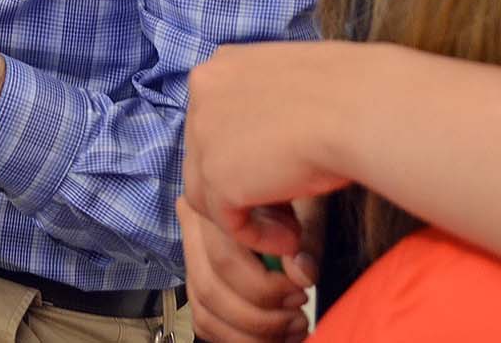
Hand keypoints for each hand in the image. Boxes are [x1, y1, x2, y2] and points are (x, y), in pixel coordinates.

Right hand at [179, 198, 319, 341]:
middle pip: (211, 288)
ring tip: (292, 326)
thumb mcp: (308, 202)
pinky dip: (236, 338)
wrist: (284, 173)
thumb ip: (307, 239)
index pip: (224, 258)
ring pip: (205, 308)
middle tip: (299, 312)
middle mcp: (193, 222)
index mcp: (212, 197)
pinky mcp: (198, 275)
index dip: (265, 286)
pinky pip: (203, 319)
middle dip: (261, 315)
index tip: (300, 287)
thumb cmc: (295, 188)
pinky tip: (271, 333)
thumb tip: (301, 276)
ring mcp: (191, 251)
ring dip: (251, 333)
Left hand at [181, 43, 365, 261]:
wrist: (361, 106)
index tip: (280, 173)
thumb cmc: (348, 95)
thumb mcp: (294, 87)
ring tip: (292, 228)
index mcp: (223, 64)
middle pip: (206, 155)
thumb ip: (267, 108)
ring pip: (209, 192)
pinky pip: (228, 221)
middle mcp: (202, 93)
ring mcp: (203, 134)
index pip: (216, 121)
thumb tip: (268, 145)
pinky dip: (258, 237)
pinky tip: (293, 239)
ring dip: (249, 215)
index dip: (245, 154)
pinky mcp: (217, 176)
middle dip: (243, 186)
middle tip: (287, 208)